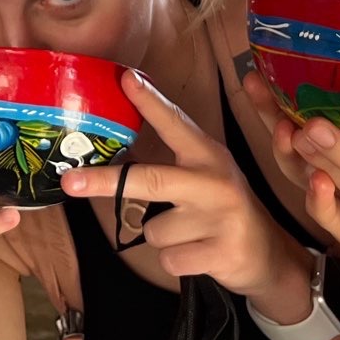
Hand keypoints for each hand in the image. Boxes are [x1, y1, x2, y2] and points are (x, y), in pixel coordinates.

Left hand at [59, 70, 309, 319]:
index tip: (125, 78)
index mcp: (207, 155)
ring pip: (153, 230)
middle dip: (105, 182)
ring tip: (190, 233)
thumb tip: (115, 147)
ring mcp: (220, 219)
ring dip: (162, 236)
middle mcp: (214, 182)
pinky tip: (200, 254)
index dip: (150, 101)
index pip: (176, 123)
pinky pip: (169, 259)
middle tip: (70, 182)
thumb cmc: (222, 209)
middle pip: (150, 181)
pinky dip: (176, 260)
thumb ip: (171, 159)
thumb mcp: (204, 175)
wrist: (269, 257)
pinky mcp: (221, 253)